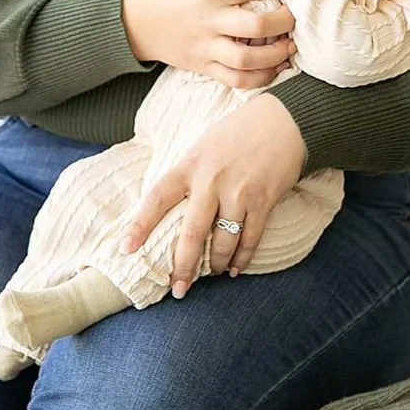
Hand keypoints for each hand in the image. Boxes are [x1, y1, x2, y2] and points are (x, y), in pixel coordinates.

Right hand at [119, 0, 298, 89]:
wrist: (128, 22)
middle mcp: (207, 21)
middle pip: (258, 25)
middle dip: (287, 20)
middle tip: (296, 14)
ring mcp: (204, 47)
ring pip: (247, 59)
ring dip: (277, 54)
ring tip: (289, 44)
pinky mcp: (202, 66)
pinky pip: (235, 80)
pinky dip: (259, 79)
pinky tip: (273, 68)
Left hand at [122, 92, 309, 294]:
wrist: (283, 120)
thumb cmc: (236, 133)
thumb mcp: (202, 146)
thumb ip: (187, 174)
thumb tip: (170, 206)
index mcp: (189, 166)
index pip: (157, 199)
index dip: (139, 225)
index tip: (126, 249)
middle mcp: (211, 181)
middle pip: (191, 233)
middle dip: (183, 266)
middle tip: (177, 289)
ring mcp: (239, 192)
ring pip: (223, 241)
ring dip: (215, 263)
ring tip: (209, 275)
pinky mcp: (264, 200)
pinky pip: (250, 238)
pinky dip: (242, 258)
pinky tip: (234, 269)